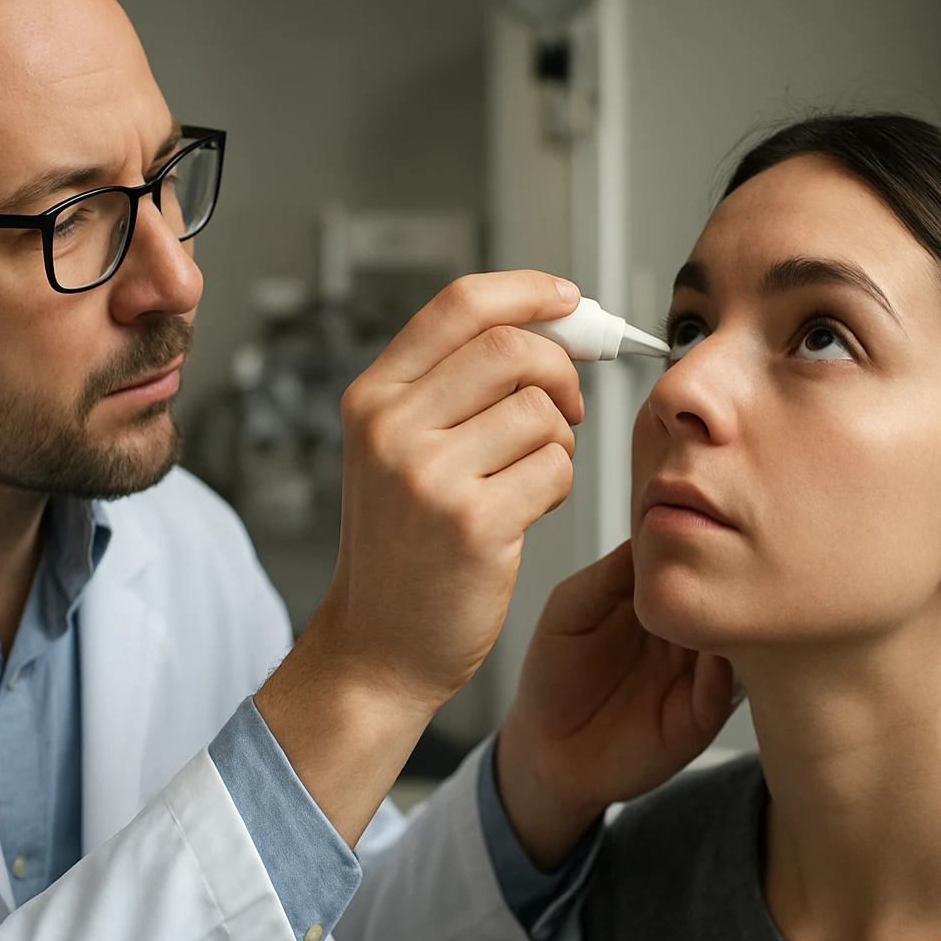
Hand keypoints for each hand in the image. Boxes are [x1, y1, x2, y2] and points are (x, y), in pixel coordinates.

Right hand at [256, 270, 584, 844]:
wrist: (377, 648)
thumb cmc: (402, 550)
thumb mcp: (398, 451)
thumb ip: (453, 385)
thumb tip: (547, 324)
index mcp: (371, 398)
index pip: (459, 305)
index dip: (526, 291)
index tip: (568, 300)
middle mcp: (390, 428)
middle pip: (511, 349)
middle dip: (560, 372)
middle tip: (565, 407)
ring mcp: (428, 475)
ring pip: (540, 410)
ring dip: (559, 440)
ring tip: (531, 474)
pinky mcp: (473, 523)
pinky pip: (554, 468)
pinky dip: (558, 484)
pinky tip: (529, 509)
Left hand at [495, 541, 736, 868]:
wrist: (546, 750)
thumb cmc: (554, 675)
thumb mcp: (572, 608)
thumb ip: (611, 574)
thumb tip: (652, 532)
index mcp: (658, 602)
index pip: (693, 563)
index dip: (701, 539)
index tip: (707, 515)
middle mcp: (687, 634)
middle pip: (723, 597)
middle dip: (731, 576)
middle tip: (734, 554)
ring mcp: (698, 675)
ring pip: (734, 641)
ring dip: (736, 622)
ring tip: (730, 599)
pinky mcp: (698, 718)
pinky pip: (722, 692)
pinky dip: (723, 672)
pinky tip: (716, 656)